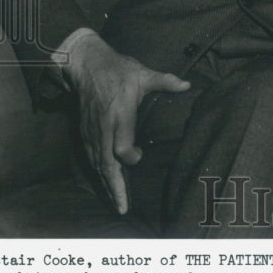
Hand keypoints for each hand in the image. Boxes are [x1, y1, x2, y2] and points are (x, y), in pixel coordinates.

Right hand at [63, 32, 189, 213]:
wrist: (85, 64)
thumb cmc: (117, 69)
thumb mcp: (142, 73)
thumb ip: (165, 81)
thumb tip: (188, 85)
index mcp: (119, 113)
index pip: (121, 146)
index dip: (130, 157)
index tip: (139, 156)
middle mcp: (103, 126)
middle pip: (106, 163)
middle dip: (115, 186)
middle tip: (123, 207)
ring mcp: (92, 131)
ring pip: (97, 164)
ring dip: (106, 184)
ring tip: (116, 203)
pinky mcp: (85, 132)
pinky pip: (91, 158)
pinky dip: (98, 174)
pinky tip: (105, 185)